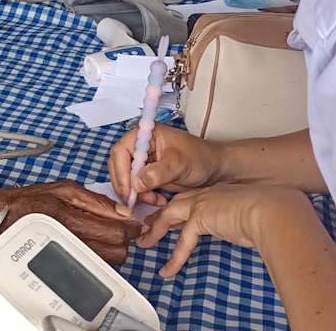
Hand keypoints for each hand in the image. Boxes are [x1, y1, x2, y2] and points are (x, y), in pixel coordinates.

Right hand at [0, 181, 142, 263]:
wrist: (3, 219)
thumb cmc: (30, 201)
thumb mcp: (65, 189)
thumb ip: (96, 200)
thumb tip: (122, 211)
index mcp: (71, 220)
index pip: (116, 232)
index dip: (131, 227)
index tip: (134, 222)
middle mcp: (71, 241)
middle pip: (117, 252)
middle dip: (124, 240)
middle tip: (121, 228)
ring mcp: (68, 256)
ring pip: (108, 262)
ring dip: (114, 249)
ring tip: (106, 234)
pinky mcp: (65, 265)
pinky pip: (94, 266)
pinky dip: (101, 255)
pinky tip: (94, 243)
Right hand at [108, 124, 223, 205]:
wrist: (216, 170)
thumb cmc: (200, 158)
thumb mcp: (179, 164)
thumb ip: (157, 173)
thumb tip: (136, 184)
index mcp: (145, 134)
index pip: (121, 151)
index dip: (121, 172)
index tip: (128, 191)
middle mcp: (140, 146)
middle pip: (119, 166)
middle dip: (126, 185)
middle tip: (136, 201)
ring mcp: (143, 162)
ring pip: (126, 179)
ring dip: (136, 194)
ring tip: (154, 200)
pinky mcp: (148, 176)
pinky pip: (136, 188)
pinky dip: (143, 197)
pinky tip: (158, 201)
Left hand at [139, 184, 309, 276]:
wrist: (271, 210)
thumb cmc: (268, 212)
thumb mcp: (247, 214)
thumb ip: (235, 219)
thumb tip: (238, 228)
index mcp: (216, 192)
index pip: (189, 199)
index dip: (176, 208)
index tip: (166, 217)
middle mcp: (206, 194)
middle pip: (173, 204)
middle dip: (158, 216)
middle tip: (146, 227)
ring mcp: (201, 204)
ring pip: (168, 216)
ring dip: (155, 232)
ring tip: (145, 244)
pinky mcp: (200, 218)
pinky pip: (182, 242)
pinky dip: (174, 258)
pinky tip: (168, 270)